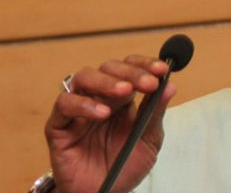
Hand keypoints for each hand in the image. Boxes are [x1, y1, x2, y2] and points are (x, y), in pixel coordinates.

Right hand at [45, 55, 176, 192]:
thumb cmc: (125, 166)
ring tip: (125, 92)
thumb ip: (156, 113)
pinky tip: (102, 114)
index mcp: (123, 98)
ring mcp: (79, 109)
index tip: (162, 69)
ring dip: (106, 81)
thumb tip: (170, 86)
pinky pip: (64, 105)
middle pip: (110, 68)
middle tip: (148, 83)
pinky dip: (82, 104)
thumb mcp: (149, 140)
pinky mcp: (59, 126)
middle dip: (131, 72)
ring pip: (84, 77)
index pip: (131, 68)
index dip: (145, 64)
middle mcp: (100, 98)